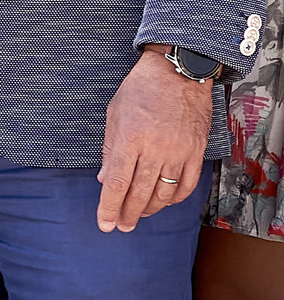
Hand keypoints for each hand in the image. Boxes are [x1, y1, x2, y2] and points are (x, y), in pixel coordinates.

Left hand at [96, 48, 213, 231]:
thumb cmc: (140, 90)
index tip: (104, 224)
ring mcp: (178, 152)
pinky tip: (164, 202)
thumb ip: (111, 150)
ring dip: (150, 209)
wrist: (177, 73)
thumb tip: (106, 180)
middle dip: (128, 213)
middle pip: (140, 192)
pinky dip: (174, 198)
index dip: (109, 206)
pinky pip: (187, 184)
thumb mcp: (115, 114)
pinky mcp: (196, 152)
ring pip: (164, 193)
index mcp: (130, 138)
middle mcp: (155, 149)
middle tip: (121, 226)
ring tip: (139, 216)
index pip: (117, 183)